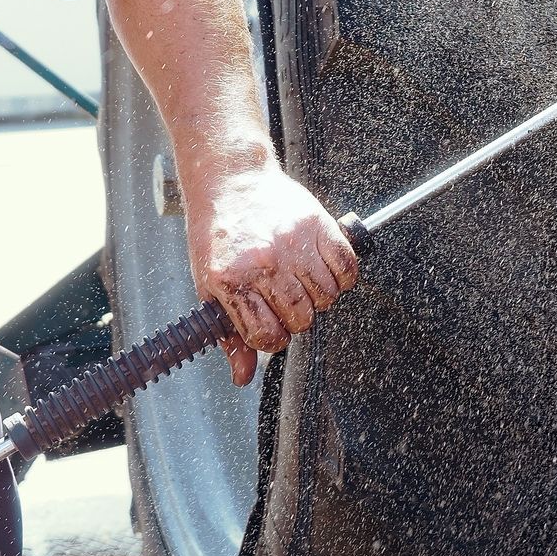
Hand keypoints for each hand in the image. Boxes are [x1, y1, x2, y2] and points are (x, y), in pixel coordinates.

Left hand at [185, 163, 359, 384]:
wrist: (231, 179)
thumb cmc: (219, 233)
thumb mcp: (210, 285)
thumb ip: (229, 334)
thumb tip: (243, 376)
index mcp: (233, 281)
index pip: (267, 336)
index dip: (270, 336)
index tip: (268, 325)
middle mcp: (264, 264)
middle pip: (300, 319)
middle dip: (295, 318)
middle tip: (285, 300)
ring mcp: (294, 244)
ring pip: (326, 298)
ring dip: (318, 298)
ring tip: (301, 282)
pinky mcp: (319, 226)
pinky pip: (346, 269)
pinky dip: (341, 277)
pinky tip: (323, 270)